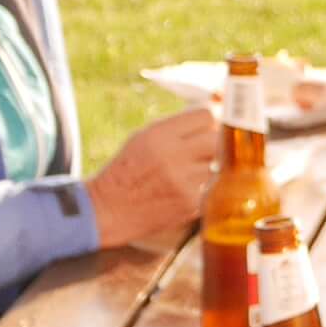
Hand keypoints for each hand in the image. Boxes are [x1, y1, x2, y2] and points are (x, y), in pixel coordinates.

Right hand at [87, 104, 225, 249]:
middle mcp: (173, 156)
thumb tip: (210, 121)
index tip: (201, 130)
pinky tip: (180, 192)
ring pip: (215, 165)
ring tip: (184, 175)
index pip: (205, 116)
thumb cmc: (126, 171)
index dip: (205, 123)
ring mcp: (184, 182)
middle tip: (200, 152)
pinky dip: (200, 189)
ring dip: (205, 168)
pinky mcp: (191, 204)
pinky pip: (209, 188)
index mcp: (159, 135)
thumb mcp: (142, 138)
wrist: (109, 210)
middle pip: (216, 139)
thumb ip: (175, 128)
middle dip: (210, 144)